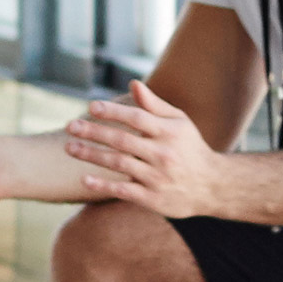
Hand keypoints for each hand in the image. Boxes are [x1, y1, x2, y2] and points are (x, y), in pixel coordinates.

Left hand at [60, 83, 227, 217]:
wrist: (213, 186)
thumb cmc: (189, 148)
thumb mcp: (179, 123)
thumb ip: (154, 105)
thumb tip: (132, 83)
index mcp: (170, 132)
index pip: (137, 118)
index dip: (114, 112)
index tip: (91, 107)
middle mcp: (164, 154)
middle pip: (123, 140)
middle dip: (94, 132)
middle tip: (70, 126)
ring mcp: (158, 177)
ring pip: (119, 164)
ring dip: (92, 155)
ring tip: (69, 147)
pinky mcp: (153, 198)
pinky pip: (124, 191)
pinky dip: (103, 185)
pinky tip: (84, 179)